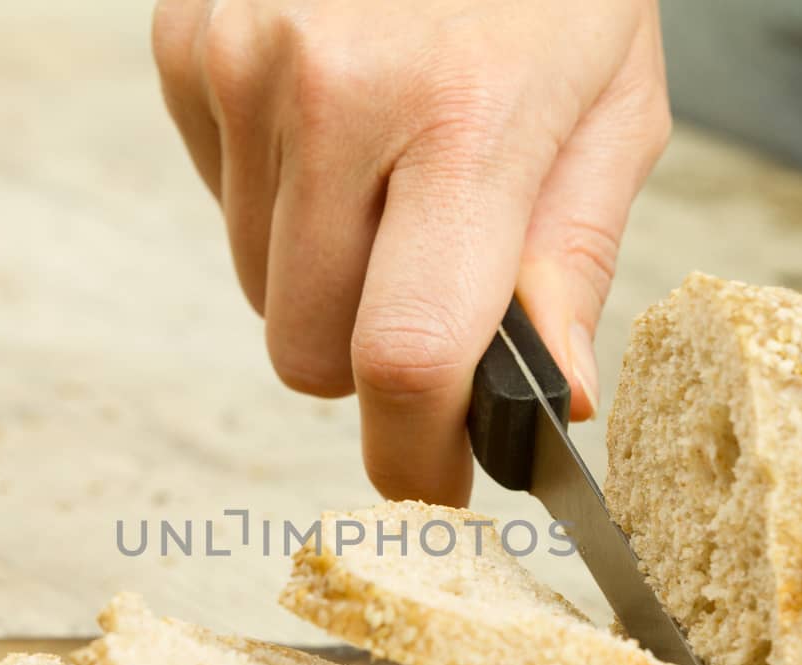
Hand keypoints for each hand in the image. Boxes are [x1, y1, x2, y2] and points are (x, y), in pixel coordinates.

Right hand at [152, 0, 669, 502]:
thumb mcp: (612, 100)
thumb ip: (572, 260)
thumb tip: (547, 401)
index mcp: (468, 119)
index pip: (410, 357)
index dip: (411, 455)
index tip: (428, 483)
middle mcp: (336, 94)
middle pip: (306, 351)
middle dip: (365, 360)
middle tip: (424, 296)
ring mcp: (243, 64)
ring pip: (258, 285)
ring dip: (322, 273)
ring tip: (387, 174)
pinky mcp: (189, 45)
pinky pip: (219, 199)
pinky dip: (277, 196)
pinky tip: (334, 119)